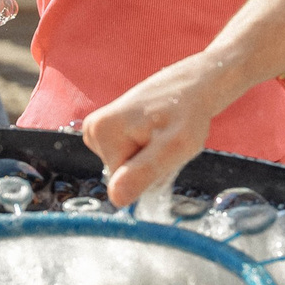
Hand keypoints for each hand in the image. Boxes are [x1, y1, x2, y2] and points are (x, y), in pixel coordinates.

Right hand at [81, 59, 223, 204]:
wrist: (192, 85)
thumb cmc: (188, 112)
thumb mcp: (175, 146)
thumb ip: (144, 172)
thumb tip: (116, 199)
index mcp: (101, 132)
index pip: (121, 185)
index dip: (149, 176)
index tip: (164, 152)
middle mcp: (92, 130)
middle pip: (121, 176)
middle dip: (148, 168)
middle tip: (166, 144)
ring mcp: (96, 131)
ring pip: (125, 169)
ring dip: (148, 161)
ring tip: (162, 137)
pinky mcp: (106, 131)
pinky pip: (126, 158)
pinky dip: (145, 153)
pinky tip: (155, 135)